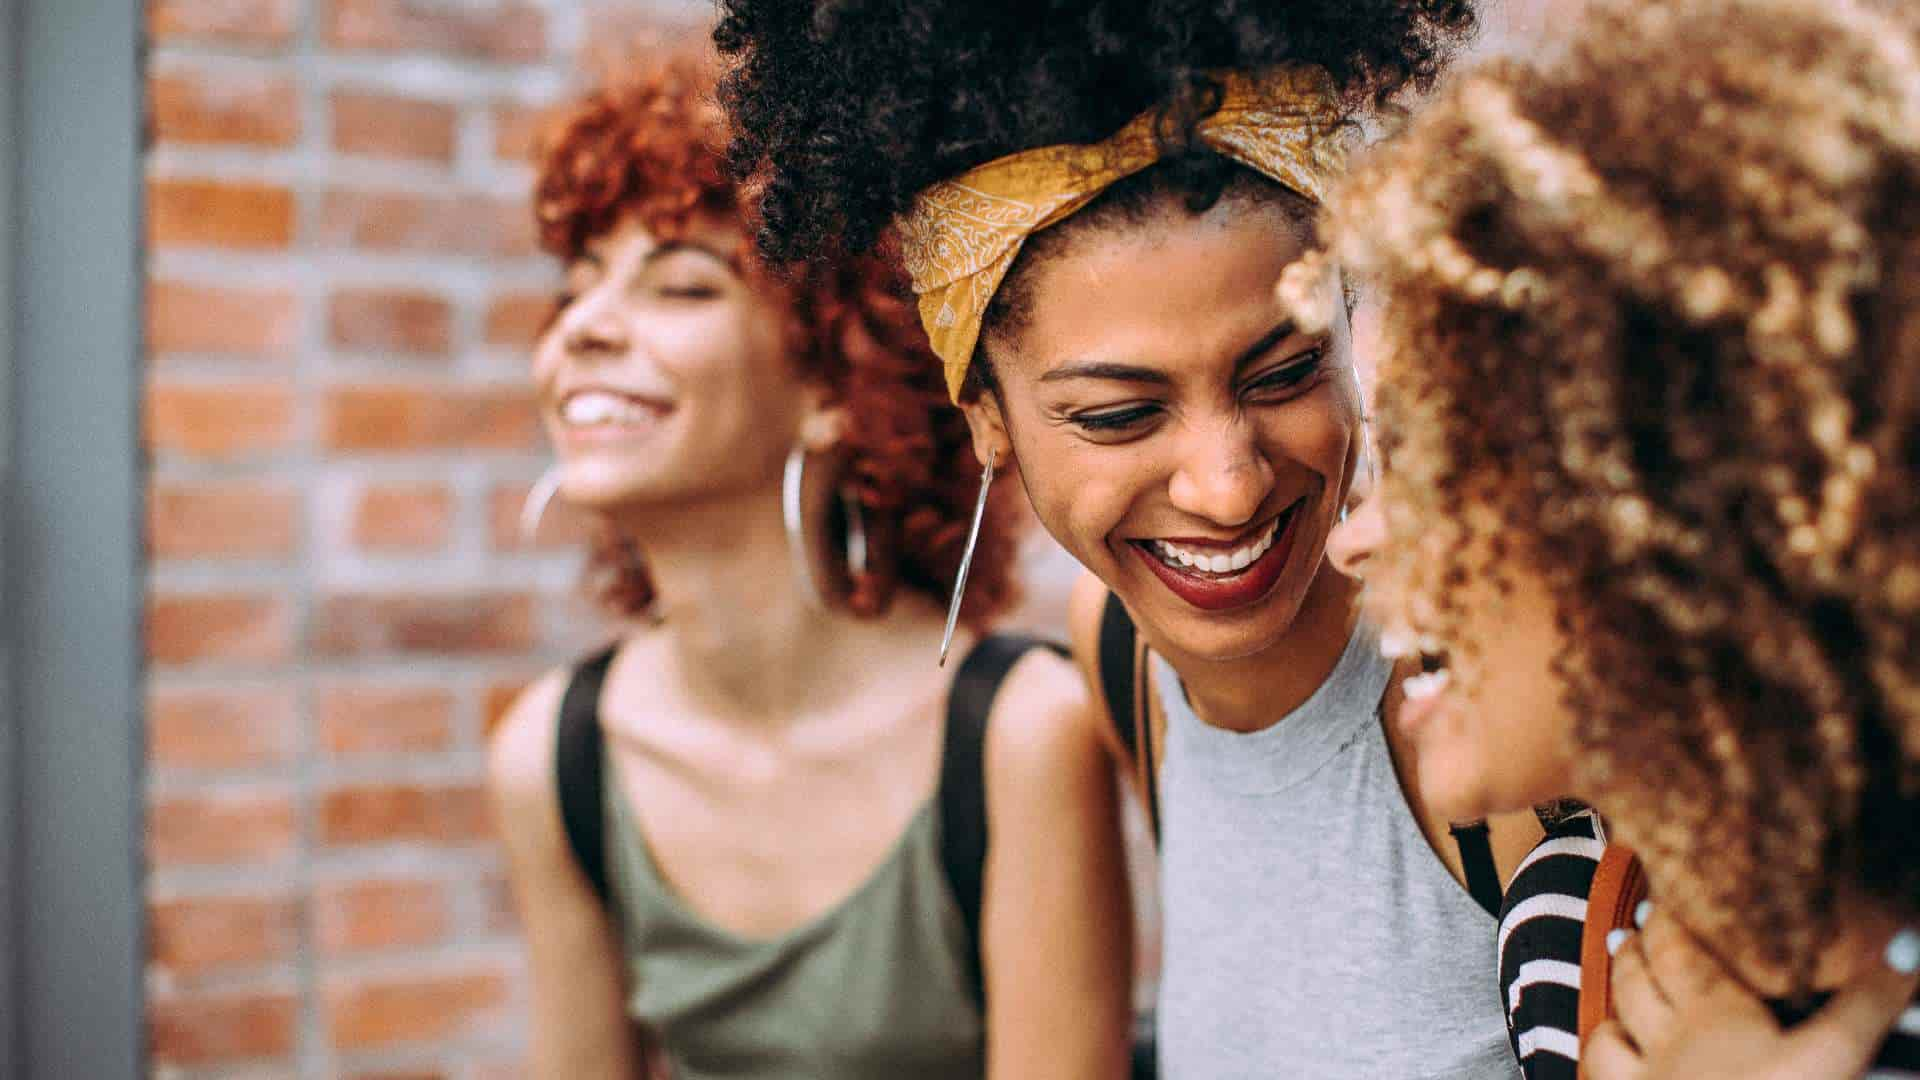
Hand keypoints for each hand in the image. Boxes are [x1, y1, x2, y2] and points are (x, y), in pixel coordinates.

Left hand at [1584, 907, 1918, 1079]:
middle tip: (1642, 923)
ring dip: (1615, 991)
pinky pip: (1598, 1071)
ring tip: (1615, 961)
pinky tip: (1604, 1039)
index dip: (1672, 921)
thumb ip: (1866, 1002)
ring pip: (1611, 1024)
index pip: (1682, 950)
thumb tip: (1908, 944)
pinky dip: (1598, 1047)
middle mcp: (1668, 1042)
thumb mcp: (1832, 1055)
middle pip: (1641, 979)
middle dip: (1640, 946)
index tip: (1668, 896)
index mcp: (1716, 1016)